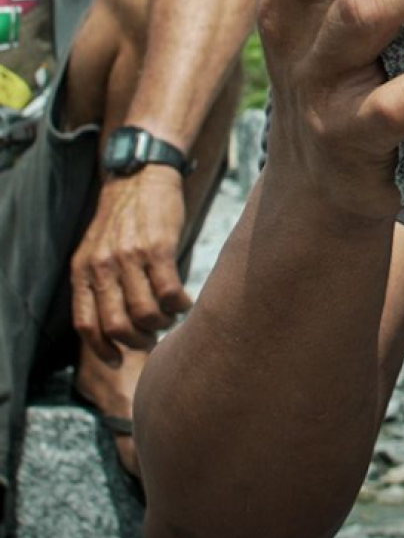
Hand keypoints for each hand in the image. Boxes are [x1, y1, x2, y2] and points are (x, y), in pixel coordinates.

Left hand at [70, 163, 189, 357]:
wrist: (140, 176)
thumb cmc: (123, 217)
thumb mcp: (96, 250)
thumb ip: (100, 282)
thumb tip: (116, 323)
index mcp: (83, 271)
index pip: (86, 324)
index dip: (102, 349)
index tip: (117, 360)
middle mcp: (102, 267)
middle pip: (118, 325)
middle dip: (138, 341)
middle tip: (152, 338)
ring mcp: (129, 257)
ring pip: (146, 313)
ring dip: (162, 324)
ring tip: (170, 317)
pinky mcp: (158, 248)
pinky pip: (170, 292)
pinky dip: (181, 305)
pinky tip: (186, 301)